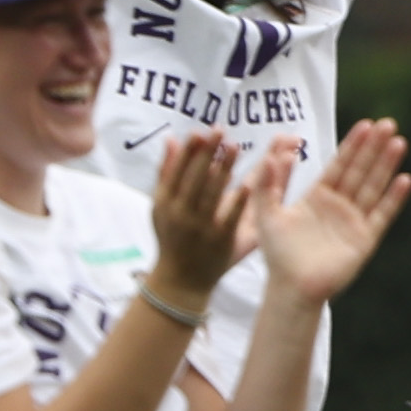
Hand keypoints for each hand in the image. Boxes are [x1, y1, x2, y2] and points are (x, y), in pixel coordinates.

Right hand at [143, 131, 254, 299]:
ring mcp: (200, 227)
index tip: (200, 131)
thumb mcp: (162, 206)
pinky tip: (248, 183)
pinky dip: (238, 201)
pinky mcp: (220, 240)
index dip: (188, 151)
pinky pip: (230, 218)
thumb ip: (168, 173)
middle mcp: (180, 213)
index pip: (176, 171)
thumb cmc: (173, 237)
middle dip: (207, 153)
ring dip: (223, 169)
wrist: (181, 279)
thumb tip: (172, 139)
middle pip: (194, 178)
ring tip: (235, 147)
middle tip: (220, 131)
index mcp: (165, 202)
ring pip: (211, 194)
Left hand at [262, 118, 408, 299]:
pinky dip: (394, 198)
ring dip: (386, 165)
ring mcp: (355, 221)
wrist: (292, 288)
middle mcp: (339, 205)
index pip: (339, 165)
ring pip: (374, 187)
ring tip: (399, 143)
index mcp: (318, 196)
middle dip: (374, 147)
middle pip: (361, 170)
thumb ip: (267, 185)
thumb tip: (270, 155)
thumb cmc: (278, 254)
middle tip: (388, 124)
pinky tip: (405, 179)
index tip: (365, 125)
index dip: (352, 145)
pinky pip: (383, 215)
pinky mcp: (366, 239)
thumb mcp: (266, 214)